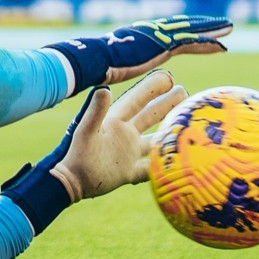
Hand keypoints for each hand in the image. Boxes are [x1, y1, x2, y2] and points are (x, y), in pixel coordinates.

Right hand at [45, 15, 232, 95]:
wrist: (92, 60)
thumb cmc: (94, 66)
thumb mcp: (111, 65)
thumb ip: (119, 66)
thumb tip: (111, 76)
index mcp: (139, 35)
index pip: (166, 31)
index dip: (183, 28)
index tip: (197, 28)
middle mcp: (150, 32)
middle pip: (182, 26)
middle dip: (202, 24)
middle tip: (221, 23)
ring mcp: (156, 37)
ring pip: (190, 30)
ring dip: (211, 29)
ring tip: (229, 28)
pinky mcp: (161, 45)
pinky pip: (190, 42)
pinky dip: (206, 42)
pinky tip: (221, 45)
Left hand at [50, 69, 187, 201]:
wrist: (70, 182)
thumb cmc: (76, 153)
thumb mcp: (86, 130)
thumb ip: (96, 111)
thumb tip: (104, 89)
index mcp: (115, 121)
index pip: (138, 100)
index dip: (152, 87)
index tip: (170, 77)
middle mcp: (124, 134)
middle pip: (150, 115)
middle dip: (167, 104)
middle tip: (186, 93)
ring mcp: (127, 153)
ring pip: (155, 140)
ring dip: (170, 132)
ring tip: (188, 125)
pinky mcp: (129, 172)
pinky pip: (152, 167)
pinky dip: (165, 164)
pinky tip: (181, 161)